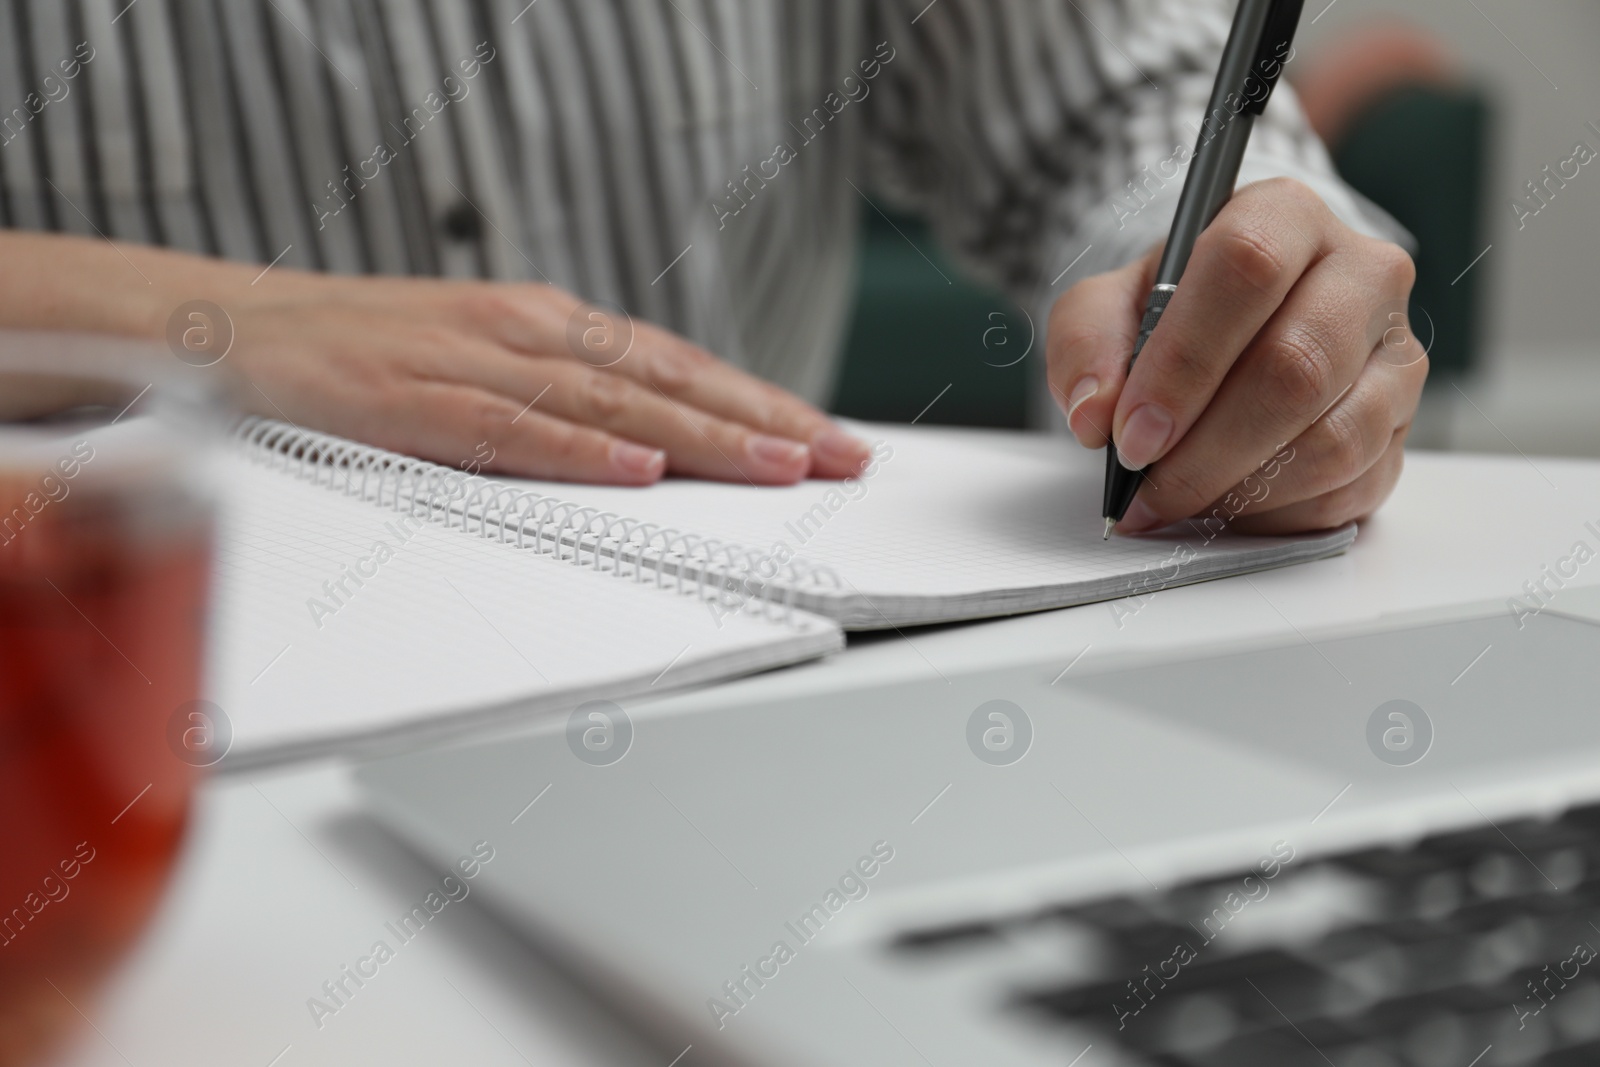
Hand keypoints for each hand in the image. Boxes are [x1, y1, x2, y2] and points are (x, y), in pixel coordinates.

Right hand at [220, 272, 870, 485]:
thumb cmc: (358, 357)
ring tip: (779, 465)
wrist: (223, 328)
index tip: (829, 438)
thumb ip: (559, 408)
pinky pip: (507, 427)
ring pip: (607, 401)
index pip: (676, 368)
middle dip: (762, 418)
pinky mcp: (409, 398)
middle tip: (843, 456)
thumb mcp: (478, 371)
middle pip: (666, 380)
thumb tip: (648, 457)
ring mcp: (468, 359)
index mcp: (545, 327)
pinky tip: (637, 471)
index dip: (759, 401)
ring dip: (699, 435)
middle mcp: (523, 330)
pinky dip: (575, 449)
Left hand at [1047, 178, 1425, 534]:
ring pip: (1332, 439)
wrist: (1233, 333)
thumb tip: (1096, 414)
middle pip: (1295, 366)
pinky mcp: (1403, 426)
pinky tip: (1229, 502)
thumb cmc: (1175, 310)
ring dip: (1240, 488)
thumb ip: (1087, 343)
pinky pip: (1349, 487)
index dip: (1184, 361)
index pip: (1247, 268)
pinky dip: (1277, 512)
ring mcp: (1397, 353)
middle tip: (1147, 485)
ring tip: (1179, 499)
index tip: (1133, 432)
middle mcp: (1362, 274)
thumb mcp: (1108, 305)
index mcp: (1285, 216)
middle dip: (1206, 447)